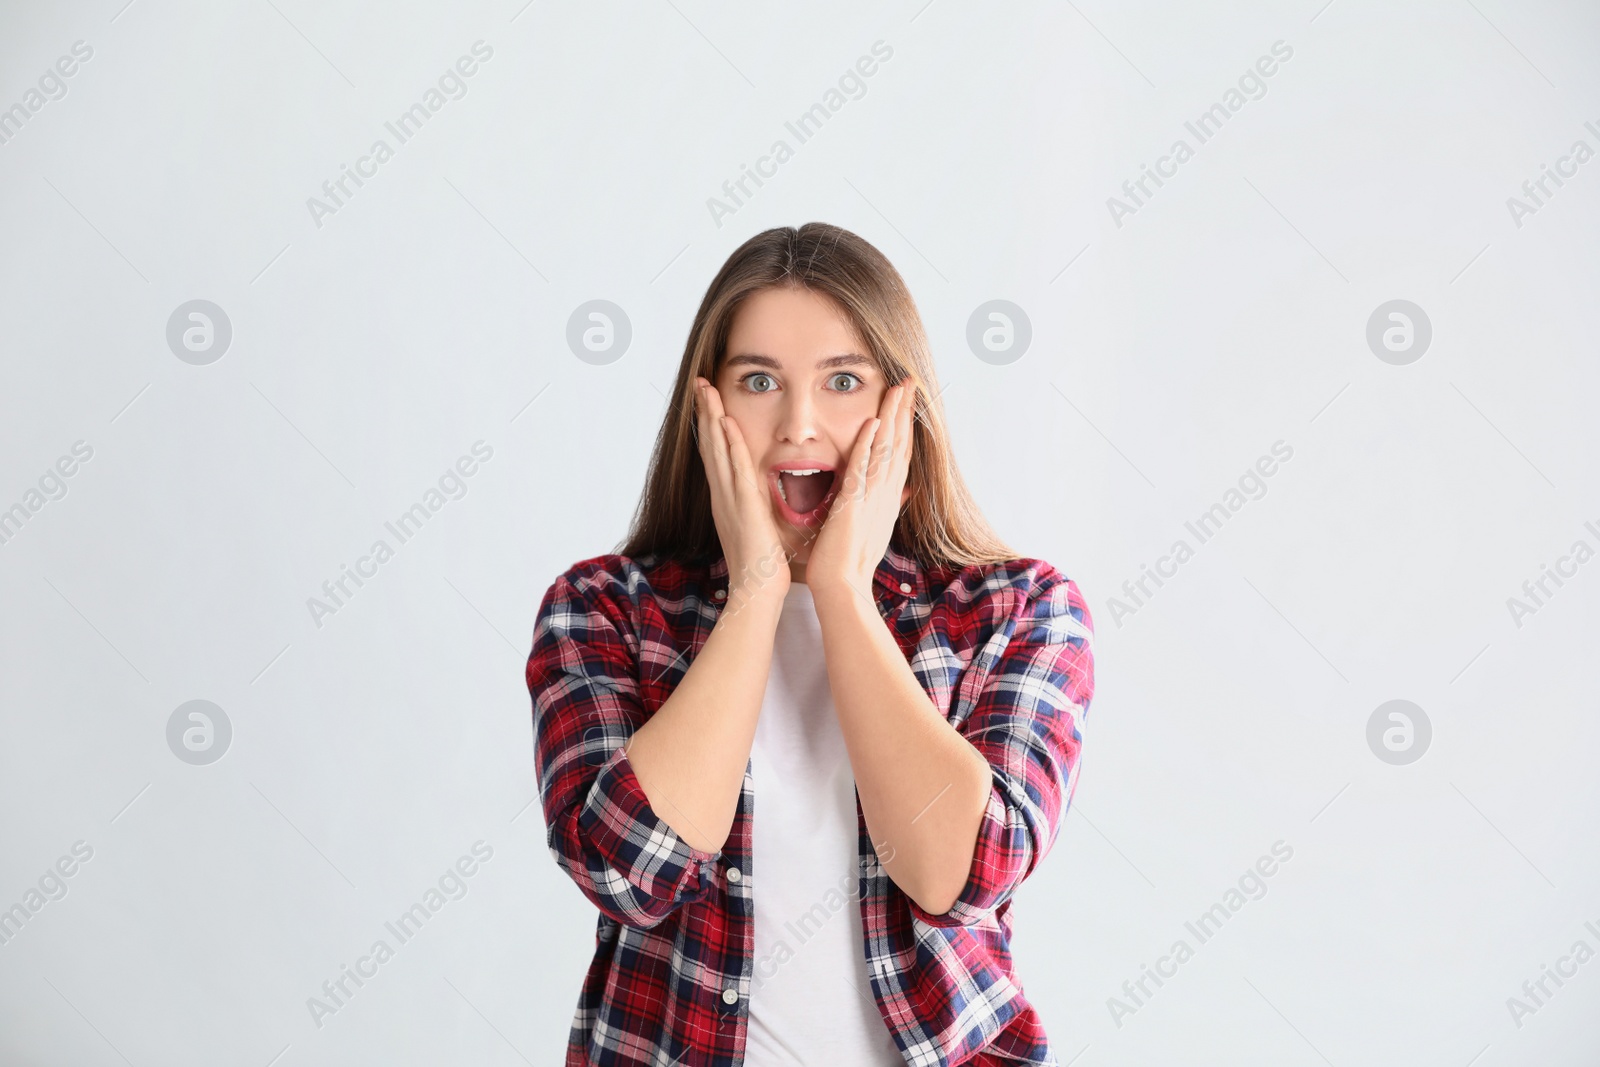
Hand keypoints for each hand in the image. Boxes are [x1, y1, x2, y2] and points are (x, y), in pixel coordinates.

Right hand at [693, 376, 790, 606]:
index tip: (707, 401)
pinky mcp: (743, 505)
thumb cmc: (762, 566)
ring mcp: (730, 498)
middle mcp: (722, 494)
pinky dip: (729, 444)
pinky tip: (724, 422)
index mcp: (726, 499)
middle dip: (703, 412)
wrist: (757, 591)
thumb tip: (758, 498)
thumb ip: (754, 509)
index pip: (715, 455)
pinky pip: (735, 467)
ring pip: (717, 449)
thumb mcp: (755, 528)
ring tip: (705, 389)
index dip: (709, 426)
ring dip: (710, 417)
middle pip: (709, 444)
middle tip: (699, 382)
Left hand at [804, 380, 915, 604]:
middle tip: (910, 382)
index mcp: (888, 500)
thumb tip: (904, 492)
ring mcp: (873, 498)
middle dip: (905, 411)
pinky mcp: (854, 504)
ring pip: (888, 450)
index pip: (901, 455)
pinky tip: (873, 421)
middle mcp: (886, 495)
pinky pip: (864, 468)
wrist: (843, 587)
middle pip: (901, 445)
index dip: (906, 426)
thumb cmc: (851, 562)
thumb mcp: (874, 528)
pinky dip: (870, 444)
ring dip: (893, 417)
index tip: (908, 401)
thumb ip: (887, 506)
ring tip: (899, 388)